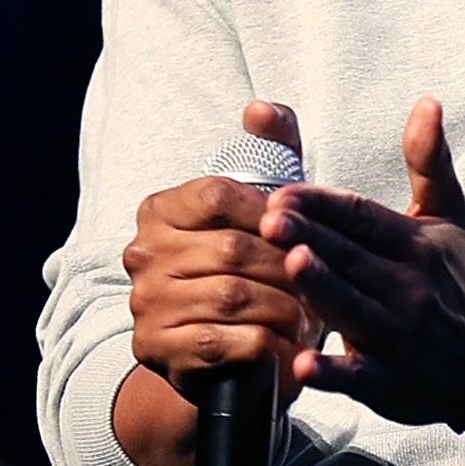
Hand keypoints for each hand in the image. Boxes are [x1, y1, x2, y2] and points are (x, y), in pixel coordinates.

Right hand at [124, 100, 322, 400]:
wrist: (227, 356)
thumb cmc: (256, 270)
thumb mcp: (268, 209)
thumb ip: (272, 152)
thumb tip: (261, 108)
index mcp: (160, 210)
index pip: (219, 194)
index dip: (272, 213)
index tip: (306, 233)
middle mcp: (142, 252)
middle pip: (231, 249)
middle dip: (286, 267)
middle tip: (322, 282)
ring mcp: (145, 303)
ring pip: (231, 297)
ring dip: (282, 307)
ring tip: (312, 314)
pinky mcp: (156, 350)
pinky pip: (221, 342)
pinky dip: (264, 343)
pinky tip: (287, 344)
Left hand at [264, 96, 464, 430]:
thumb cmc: (455, 282)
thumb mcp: (449, 217)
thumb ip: (429, 161)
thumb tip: (427, 102)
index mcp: (415, 245)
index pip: (362, 216)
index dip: (323, 203)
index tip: (284, 191)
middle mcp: (408, 288)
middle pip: (351, 257)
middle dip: (310, 236)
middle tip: (270, 216)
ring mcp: (400, 337)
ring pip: (353, 308)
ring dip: (323, 287)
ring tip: (290, 264)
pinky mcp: (390, 382)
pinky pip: (359, 376)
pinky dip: (334, 372)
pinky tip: (305, 365)